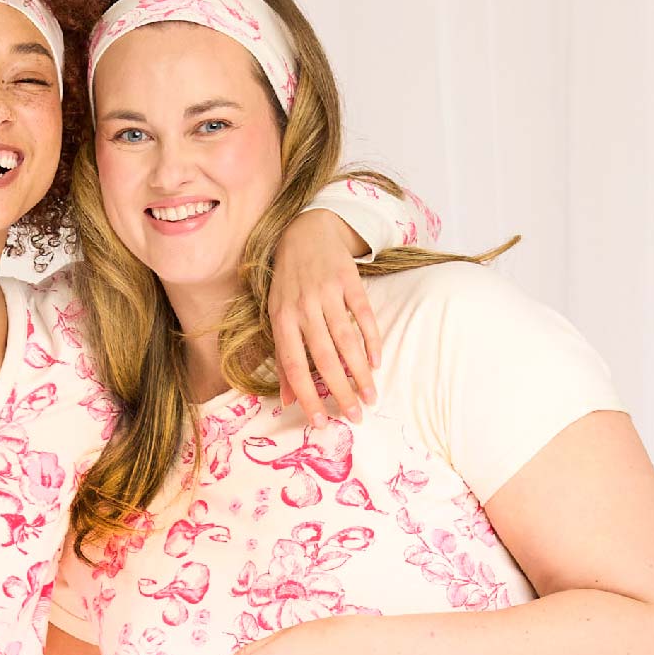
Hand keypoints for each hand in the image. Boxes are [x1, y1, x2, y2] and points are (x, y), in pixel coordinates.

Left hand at [268, 209, 381, 420]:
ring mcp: (327, 292)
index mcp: (281, 319)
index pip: (293, 366)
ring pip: (345, 340)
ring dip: (359, 373)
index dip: (306, 396)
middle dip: (340, 391)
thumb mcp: (277, 316)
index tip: (320, 422)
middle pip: (323, 358)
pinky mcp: (349, 280)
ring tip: (370, 396)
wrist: (306, 232)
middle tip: (355, 416)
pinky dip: (371, 340)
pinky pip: (363, 315)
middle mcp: (303, 307)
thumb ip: (283, 358)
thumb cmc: (289, 283)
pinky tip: (376, 363)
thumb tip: (287, 401)